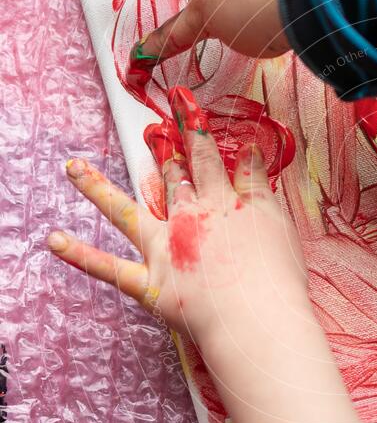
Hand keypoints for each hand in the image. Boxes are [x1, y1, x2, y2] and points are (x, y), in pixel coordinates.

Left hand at [48, 85, 307, 343]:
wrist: (256, 318)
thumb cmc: (276, 275)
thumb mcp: (276, 222)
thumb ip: (258, 185)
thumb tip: (249, 152)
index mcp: (220, 203)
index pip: (206, 157)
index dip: (194, 128)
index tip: (183, 104)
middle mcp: (186, 219)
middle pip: (170, 180)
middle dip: (160, 154)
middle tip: (149, 133)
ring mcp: (163, 249)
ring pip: (125, 212)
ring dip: (97, 189)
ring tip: (73, 168)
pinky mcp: (150, 283)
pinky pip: (110, 268)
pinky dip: (81, 256)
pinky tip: (54, 241)